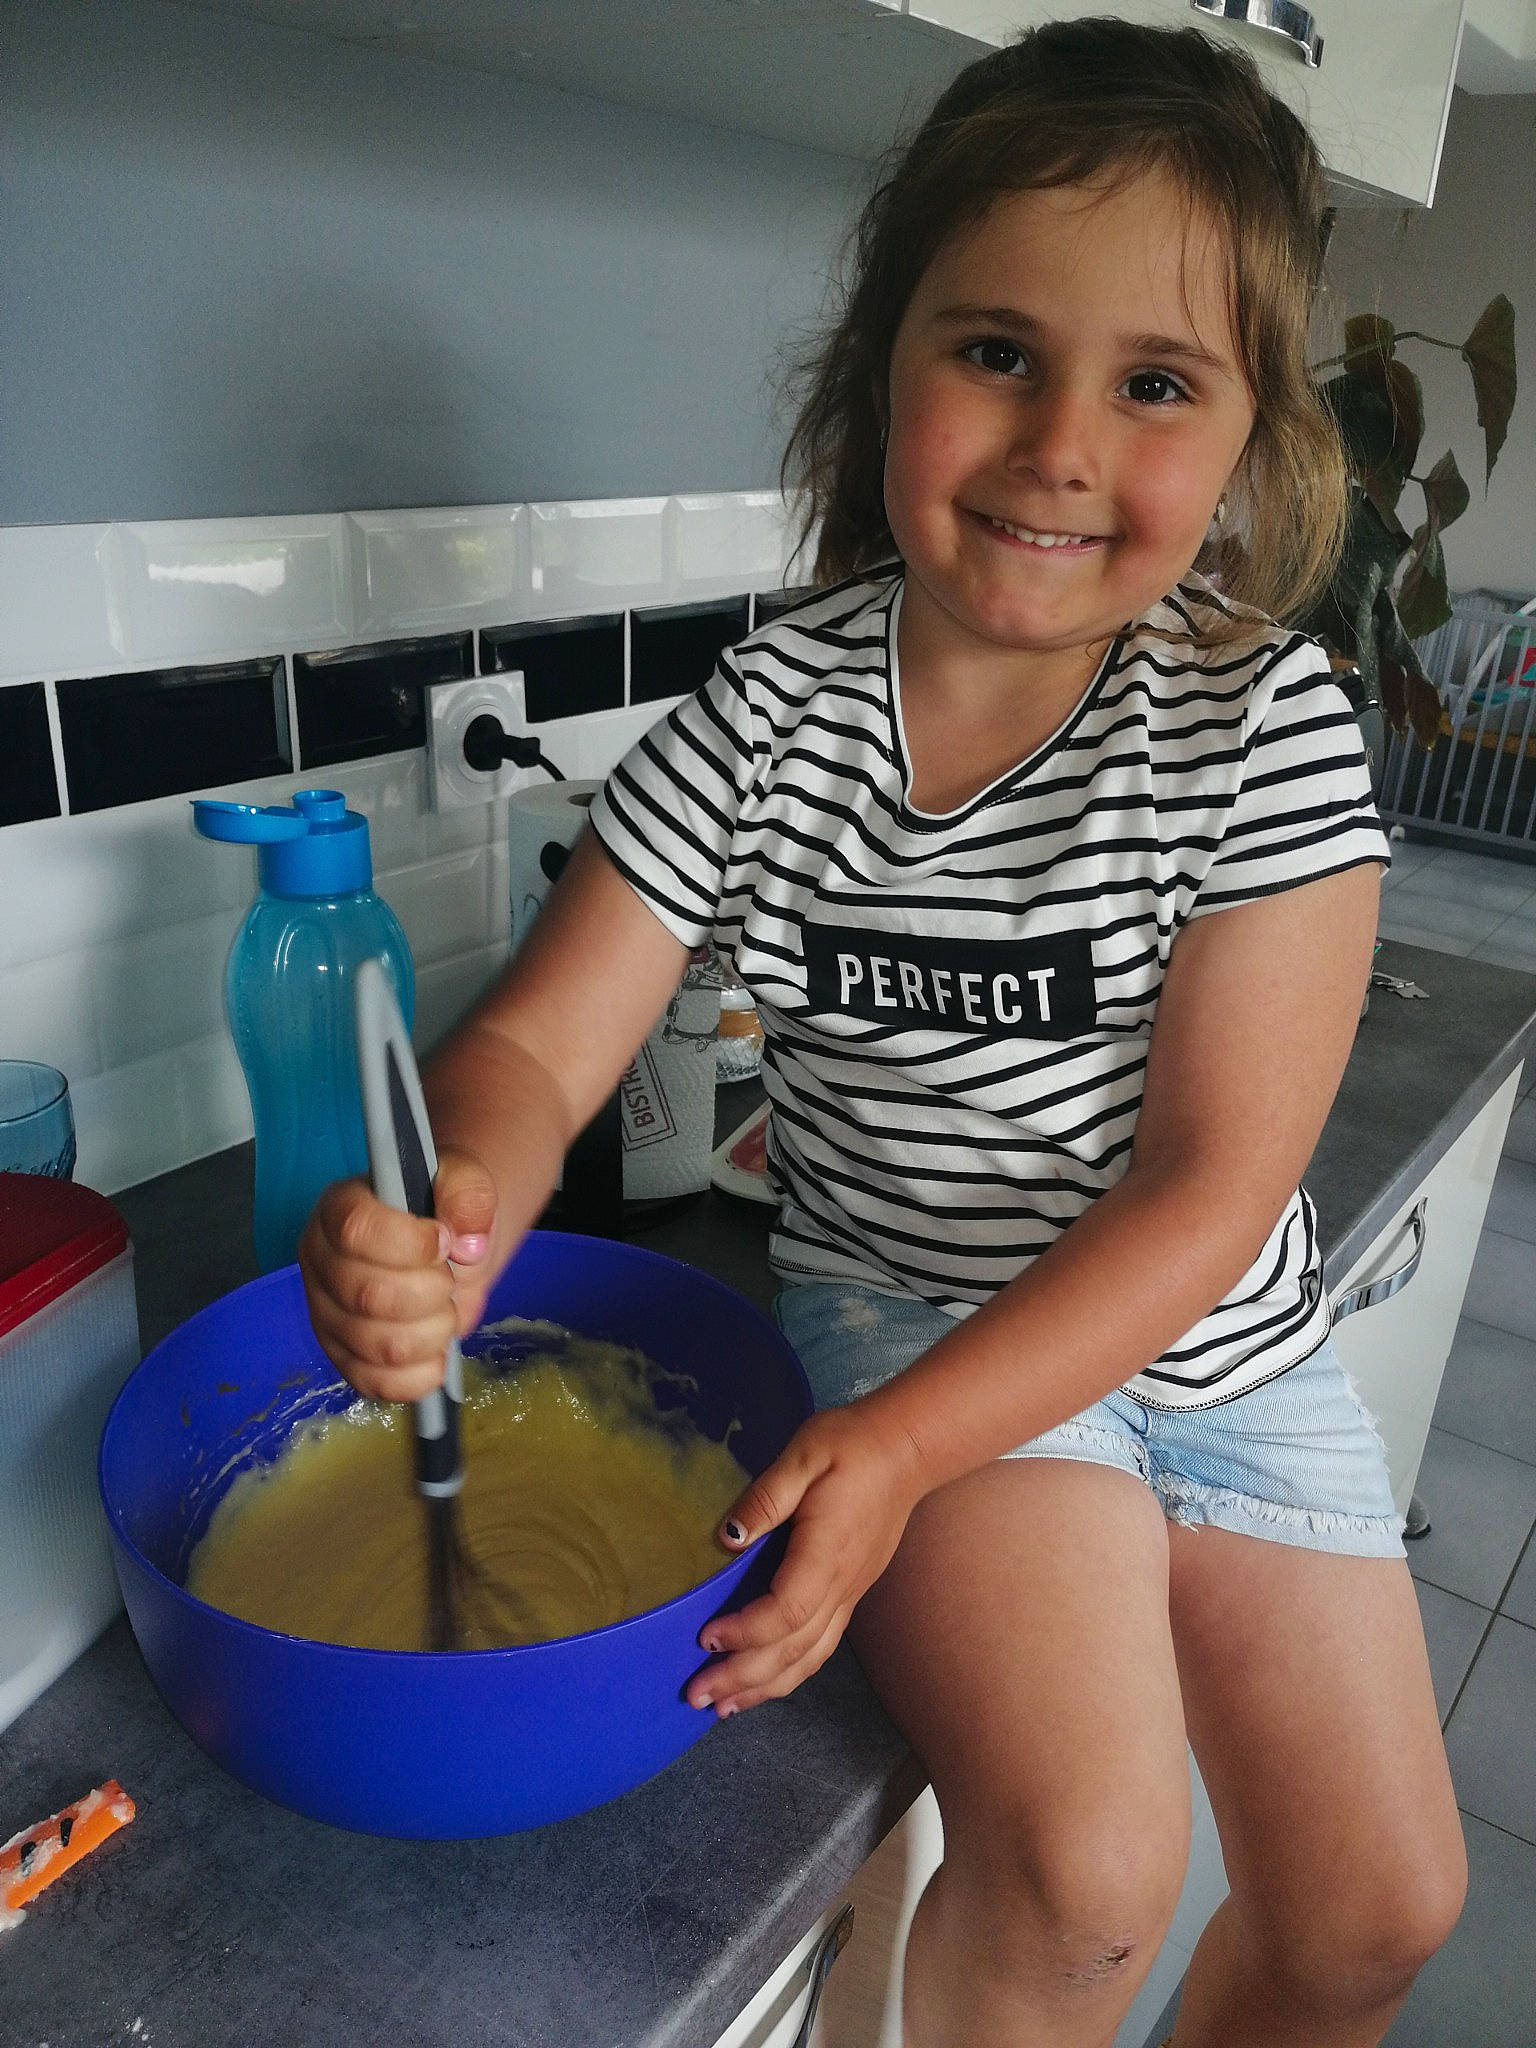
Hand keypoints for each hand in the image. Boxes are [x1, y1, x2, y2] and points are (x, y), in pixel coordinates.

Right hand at [297, 1147, 499, 1401]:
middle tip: (450, 1280)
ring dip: (432, 1333)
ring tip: (445, 1311)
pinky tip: (437, 1353)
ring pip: (376, 1346)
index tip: (444, 1241)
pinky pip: (374, 1383)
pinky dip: (418, 1376)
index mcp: (339, 1210)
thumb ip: (468, 1195)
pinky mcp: (343, 1357)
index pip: (356, 1231)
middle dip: (431, 1293)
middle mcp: (320, 1263)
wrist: (442, 1242)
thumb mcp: (463, 1181)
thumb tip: (467, 1245)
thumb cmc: (441, 1209)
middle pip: (368, 1296)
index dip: (410, 1244)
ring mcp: (326, 1315)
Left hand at [686, 1403, 925, 1717]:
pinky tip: (766, 1681)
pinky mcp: (851, 1591)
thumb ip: (765, 1498)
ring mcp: (850, 1592)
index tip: (705, 1637)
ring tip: (722, 1707)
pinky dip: (790, 1672)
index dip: (745, 1633)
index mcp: (826, 1553)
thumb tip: (726, 1539)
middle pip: (793, 1649)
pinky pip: (821, 1645)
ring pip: (809, 1657)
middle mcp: (842, 1584)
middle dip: (742, 1678)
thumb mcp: (803, 1455)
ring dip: (764, 1687)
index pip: (786, 1612)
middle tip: (694, 1696)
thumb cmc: (851, 1445)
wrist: (907, 1448)